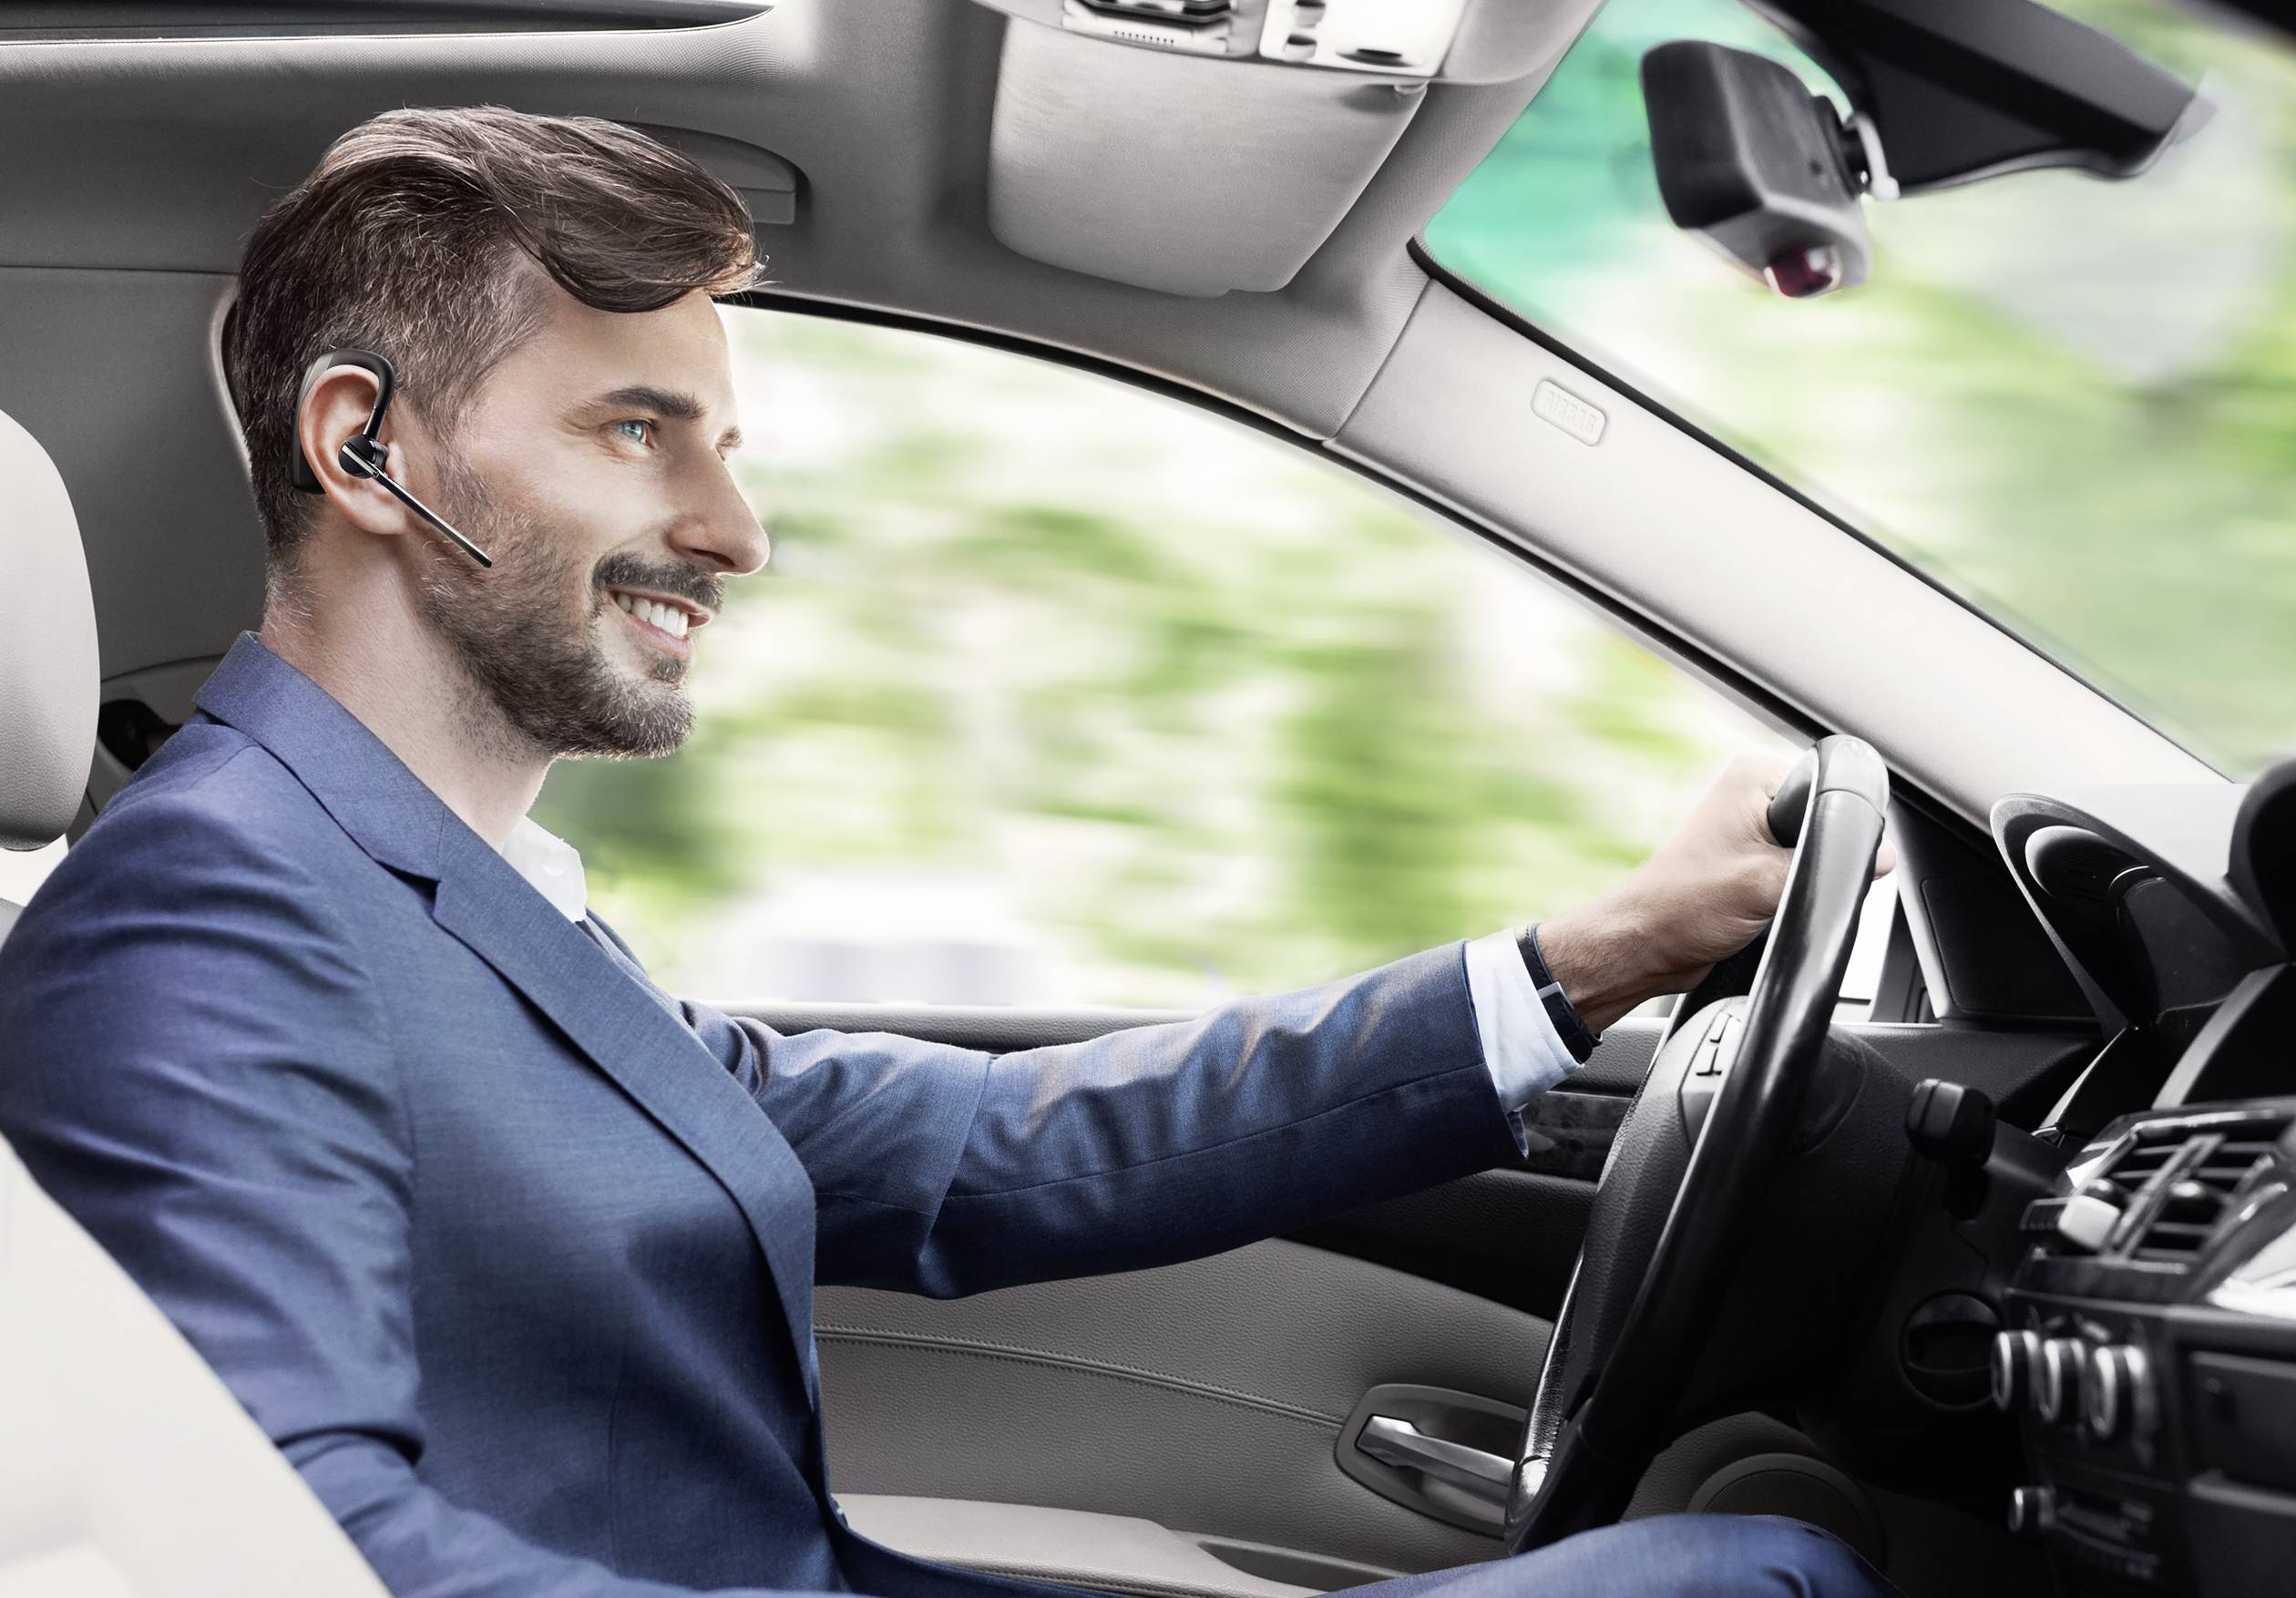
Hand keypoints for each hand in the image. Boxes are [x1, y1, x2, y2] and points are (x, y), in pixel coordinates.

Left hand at [1533, 752, 1894, 1031]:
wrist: (1647, 945)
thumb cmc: (1682, 906)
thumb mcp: (1768, 883)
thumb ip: (1828, 866)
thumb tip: (1879, 858)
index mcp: (1755, 775)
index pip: (1831, 788)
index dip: (1839, 829)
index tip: (1815, 862)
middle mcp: (1754, 793)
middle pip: (1828, 823)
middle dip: (1818, 861)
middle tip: (1781, 886)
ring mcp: (1754, 827)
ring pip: (1816, 854)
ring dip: (1803, 882)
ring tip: (1768, 900)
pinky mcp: (1755, 861)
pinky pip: (1798, 873)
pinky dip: (1794, 894)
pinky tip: (1771, 909)